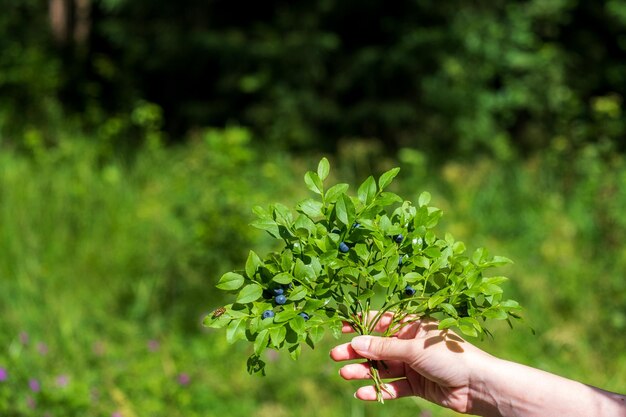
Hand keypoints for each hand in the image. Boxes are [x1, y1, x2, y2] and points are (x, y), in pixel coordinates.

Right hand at [329, 312, 494, 413]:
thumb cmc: (450, 356)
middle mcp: (410, 343)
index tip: (341, 328)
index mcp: (413, 326)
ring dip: (364, 371)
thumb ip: (383, 348)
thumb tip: (355, 343)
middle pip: (378, 346)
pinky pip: (393, 386)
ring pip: (382, 367)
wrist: (478, 385)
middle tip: (336, 355)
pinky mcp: (417, 384)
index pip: (382, 322)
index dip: (361, 325)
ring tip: (345, 374)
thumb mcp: (413, 348)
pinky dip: (379, 389)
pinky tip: (363, 392)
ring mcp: (413, 364)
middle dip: (357, 351)